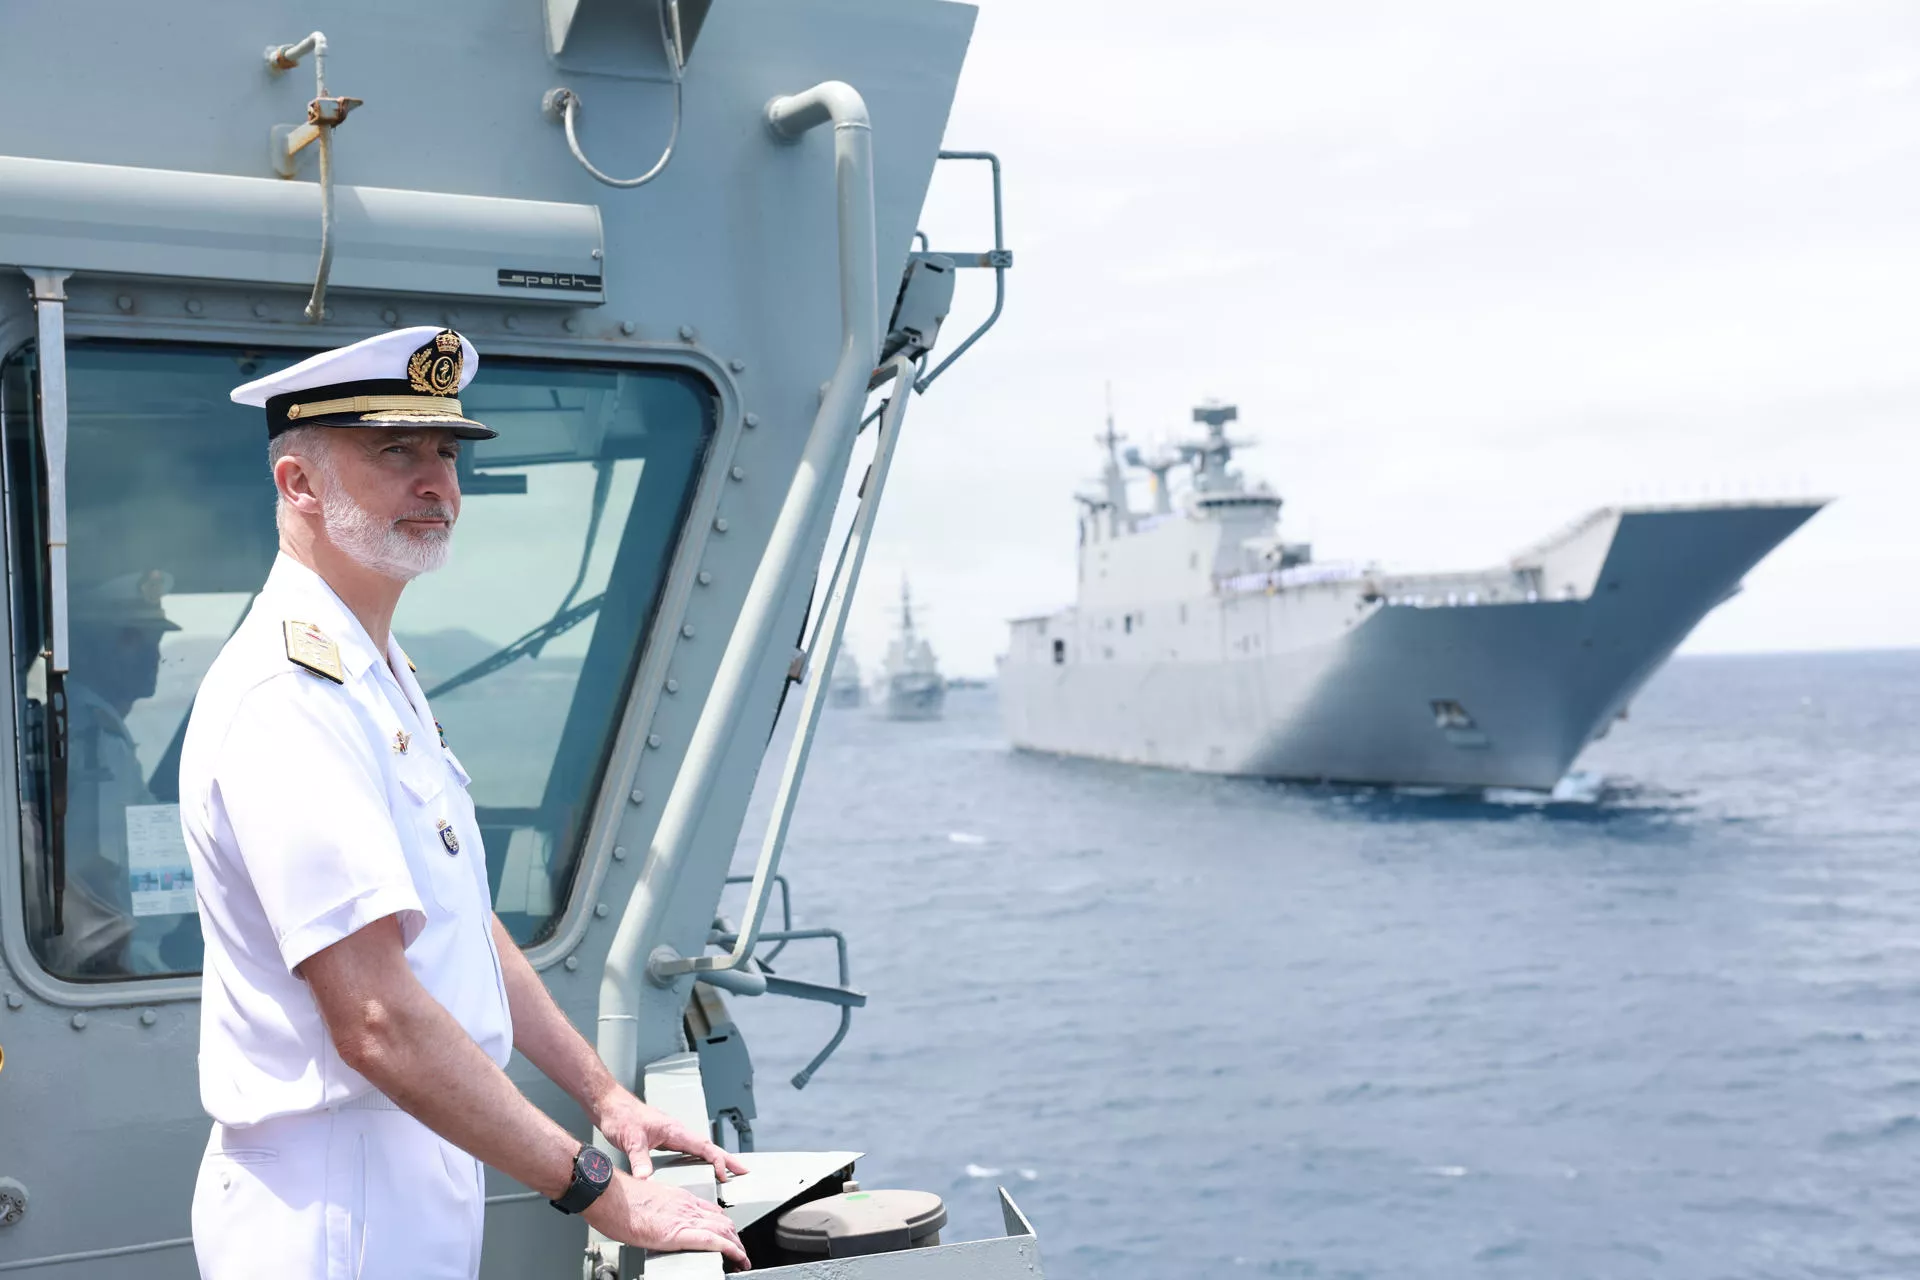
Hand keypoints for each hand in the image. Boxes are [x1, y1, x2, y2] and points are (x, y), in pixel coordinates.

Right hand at [584, 1171, 749, 1269]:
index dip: (725, 1226)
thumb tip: (661, 1224)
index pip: (712, 1212)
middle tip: (741, 1251)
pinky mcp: (676, 1233)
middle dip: (734, 1238)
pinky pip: (710, 1240)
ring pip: (722, 1231)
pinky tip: (736, 1256)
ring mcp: (683, 1218)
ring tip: (743, 1258)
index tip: (730, 1235)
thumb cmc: (620, 1199)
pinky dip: (728, 1248)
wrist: (608, 1195)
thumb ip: (663, 1211)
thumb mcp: (649, 1200)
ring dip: (736, 1246)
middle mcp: (686, 1206)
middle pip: (721, 1222)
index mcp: (680, 1198)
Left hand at [596, 1090, 749, 1182]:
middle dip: (726, 1159)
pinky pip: (688, 1149)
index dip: (717, 1161)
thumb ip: (640, 1160)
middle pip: (708, 1146)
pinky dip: (699, 1157)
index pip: (704, 1147)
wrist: (609, 1105)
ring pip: (699, 1147)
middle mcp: (676, 1131)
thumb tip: (647, 1179)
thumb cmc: (621, 1116)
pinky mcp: (663, 1138)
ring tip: (726, 1171)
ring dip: (714, 1158)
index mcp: (675, 1130)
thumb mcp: (631, 1140)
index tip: (725, 1175)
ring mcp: (671, 1134)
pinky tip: (697, 1165)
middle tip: (743, 1170)